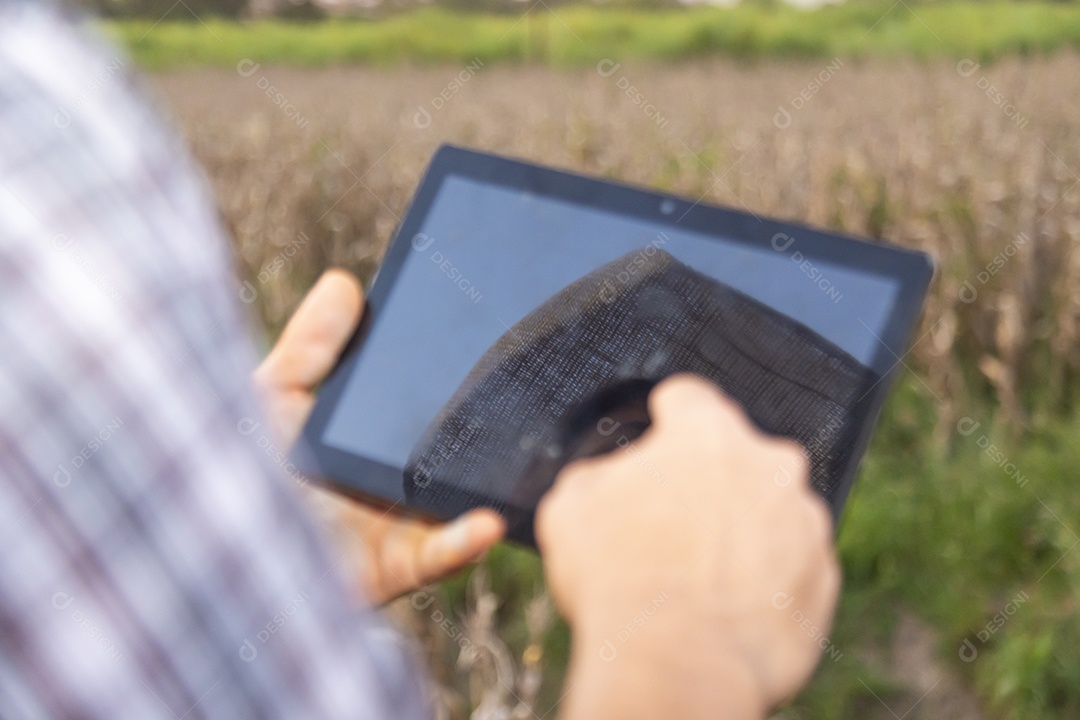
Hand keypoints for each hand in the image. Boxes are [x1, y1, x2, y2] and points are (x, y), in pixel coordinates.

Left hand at [253, 269, 504, 604]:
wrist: (213, 554)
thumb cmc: (229, 475)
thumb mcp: (268, 401)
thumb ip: (306, 349)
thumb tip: (346, 282)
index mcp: (363, 434)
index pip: (416, 399)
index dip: (446, 370)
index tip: (481, 330)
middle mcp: (387, 475)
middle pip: (447, 446)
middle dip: (485, 427)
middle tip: (524, 390)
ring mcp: (396, 523)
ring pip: (457, 499)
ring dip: (488, 484)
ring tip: (524, 458)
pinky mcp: (394, 568)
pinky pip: (439, 556)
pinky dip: (465, 540)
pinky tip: (486, 522)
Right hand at [536, 374, 839, 719]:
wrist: (674, 668)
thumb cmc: (618, 582)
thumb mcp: (570, 508)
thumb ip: (598, 476)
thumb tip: (609, 481)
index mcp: (708, 433)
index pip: (688, 399)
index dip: (663, 421)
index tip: (656, 442)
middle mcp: (771, 465)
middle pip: (736, 458)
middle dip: (707, 483)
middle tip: (670, 526)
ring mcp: (806, 523)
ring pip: (770, 512)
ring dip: (741, 532)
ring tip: (697, 578)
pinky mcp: (823, 580)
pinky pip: (793, 567)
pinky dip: (766, 581)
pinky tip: (726, 606)